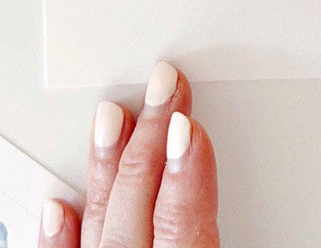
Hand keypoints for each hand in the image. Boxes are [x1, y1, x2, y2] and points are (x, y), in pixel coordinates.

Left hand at [38, 62, 219, 247]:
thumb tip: (263, 213)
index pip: (181, 228)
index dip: (185, 175)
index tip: (187, 127)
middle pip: (137, 206)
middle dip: (150, 141)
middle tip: (166, 86)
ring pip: (99, 220)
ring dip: (105, 167)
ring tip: (110, 116)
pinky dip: (58, 237)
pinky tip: (57, 206)